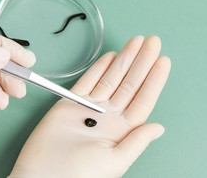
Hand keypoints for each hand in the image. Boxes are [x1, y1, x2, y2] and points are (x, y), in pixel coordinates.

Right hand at [9, 35, 170, 177]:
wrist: (43, 174)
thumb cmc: (79, 175)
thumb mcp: (115, 161)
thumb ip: (137, 141)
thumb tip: (159, 126)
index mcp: (122, 130)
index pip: (143, 99)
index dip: (154, 80)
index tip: (163, 61)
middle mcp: (109, 116)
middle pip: (130, 83)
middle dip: (142, 61)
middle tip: (153, 41)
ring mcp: (90, 108)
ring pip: (112, 78)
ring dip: (125, 59)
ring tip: (137, 42)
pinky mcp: (71, 103)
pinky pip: (89, 81)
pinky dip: (99, 68)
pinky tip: (112, 56)